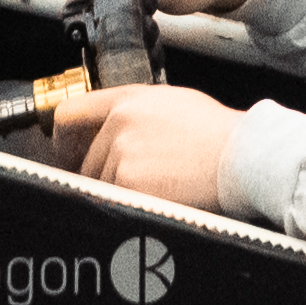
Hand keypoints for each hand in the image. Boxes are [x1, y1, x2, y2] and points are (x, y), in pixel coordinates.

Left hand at [55, 82, 243, 212]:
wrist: (241, 157)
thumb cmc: (218, 134)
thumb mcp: (173, 103)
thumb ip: (136, 112)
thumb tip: (112, 130)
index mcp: (128, 99)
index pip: (70, 115)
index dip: (64, 141)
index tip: (68, 155)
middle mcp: (119, 122)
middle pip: (86, 160)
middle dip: (104, 176)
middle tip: (134, 184)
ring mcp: (121, 153)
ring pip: (100, 184)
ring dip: (121, 193)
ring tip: (158, 189)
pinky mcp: (128, 183)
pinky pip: (115, 201)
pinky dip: (132, 205)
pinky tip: (159, 198)